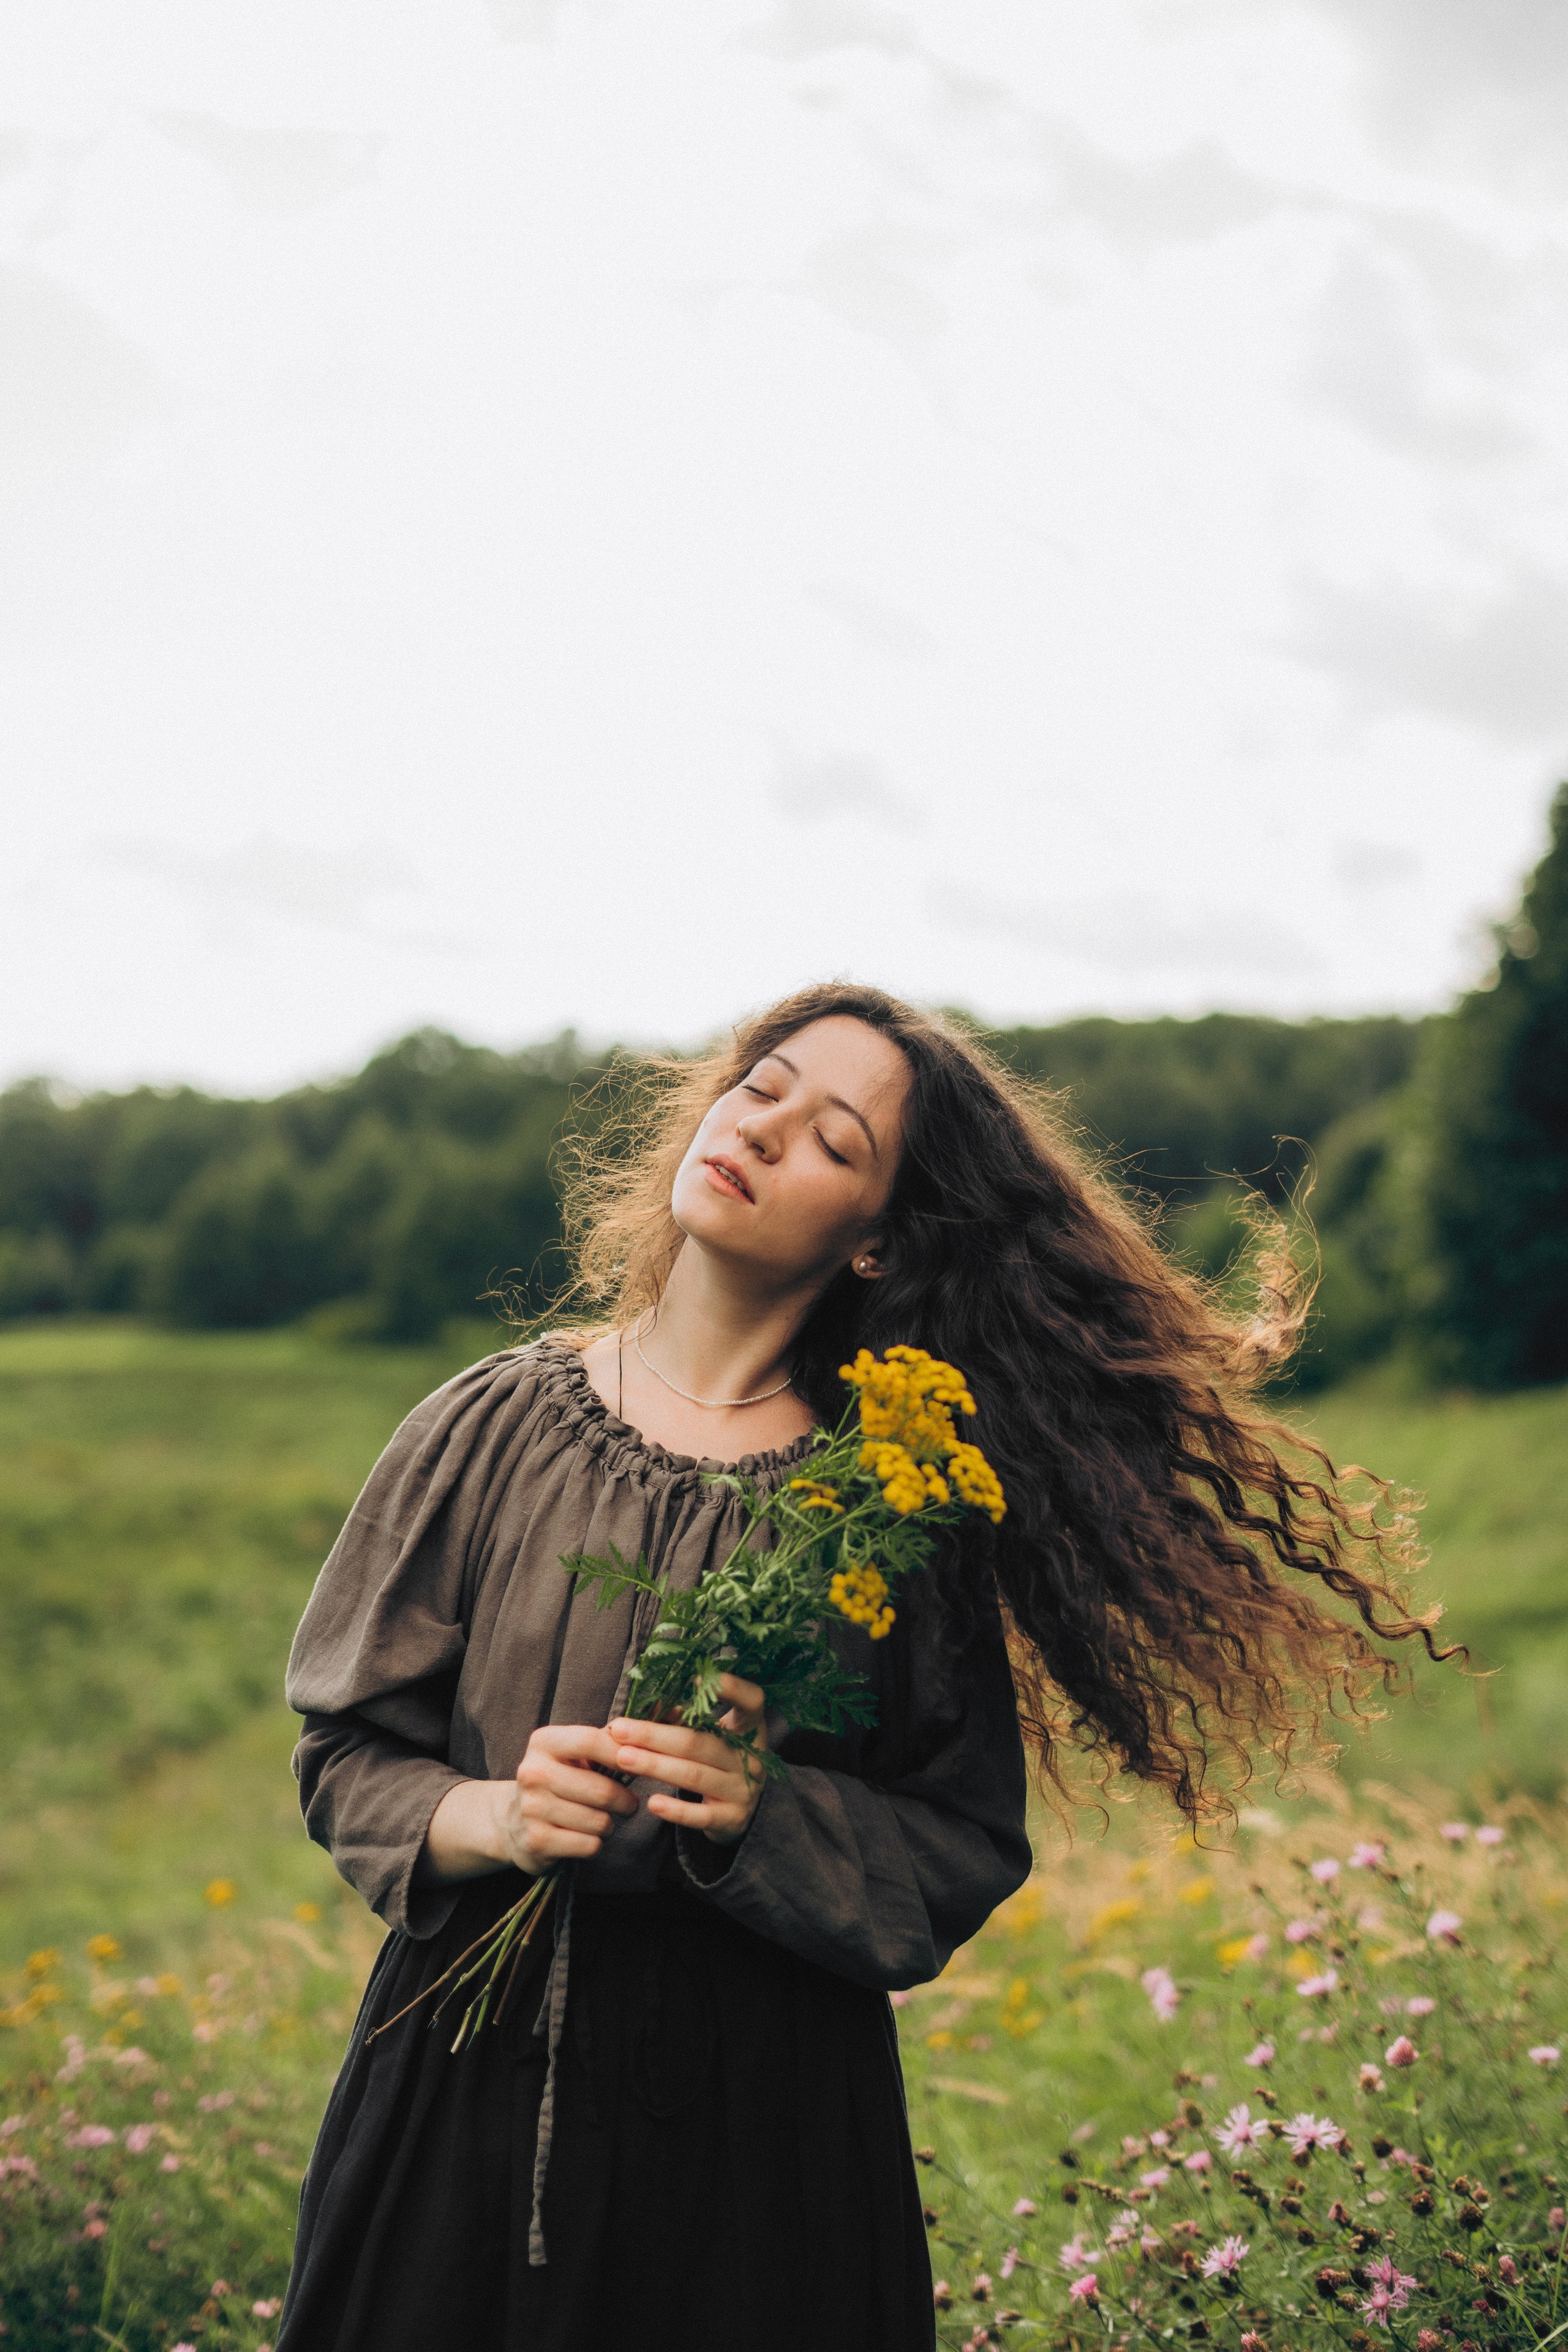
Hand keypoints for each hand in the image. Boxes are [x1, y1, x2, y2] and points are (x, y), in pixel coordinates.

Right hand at [493, 1723, 640, 1873]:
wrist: (512, 1823)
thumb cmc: (555, 1783)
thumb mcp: (569, 1755)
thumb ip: (600, 1743)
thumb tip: (638, 1742)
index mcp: (542, 1743)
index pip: (590, 1742)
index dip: (622, 1754)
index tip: (640, 1765)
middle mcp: (533, 1773)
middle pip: (602, 1790)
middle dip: (625, 1801)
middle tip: (629, 1804)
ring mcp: (531, 1808)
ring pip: (599, 1821)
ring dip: (609, 1825)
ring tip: (601, 1821)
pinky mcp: (536, 1841)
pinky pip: (589, 1845)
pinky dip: (595, 1844)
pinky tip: (584, 1837)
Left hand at [609, 1674, 767, 1846]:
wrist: (742, 1809)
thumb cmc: (718, 1760)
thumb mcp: (711, 1735)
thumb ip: (684, 1719)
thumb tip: (650, 1703)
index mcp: (749, 1727)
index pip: (751, 1701)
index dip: (731, 1688)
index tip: (696, 1677)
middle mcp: (750, 1758)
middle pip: (699, 1743)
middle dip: (654, 1736)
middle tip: (619, 1729)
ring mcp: (743, 1790)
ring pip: (693, 1776)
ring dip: (654, 1766)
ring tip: (623, 1758)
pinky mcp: (732, 1819)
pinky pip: (701, 1816)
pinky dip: (675, 1810)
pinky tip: (651, 1803)